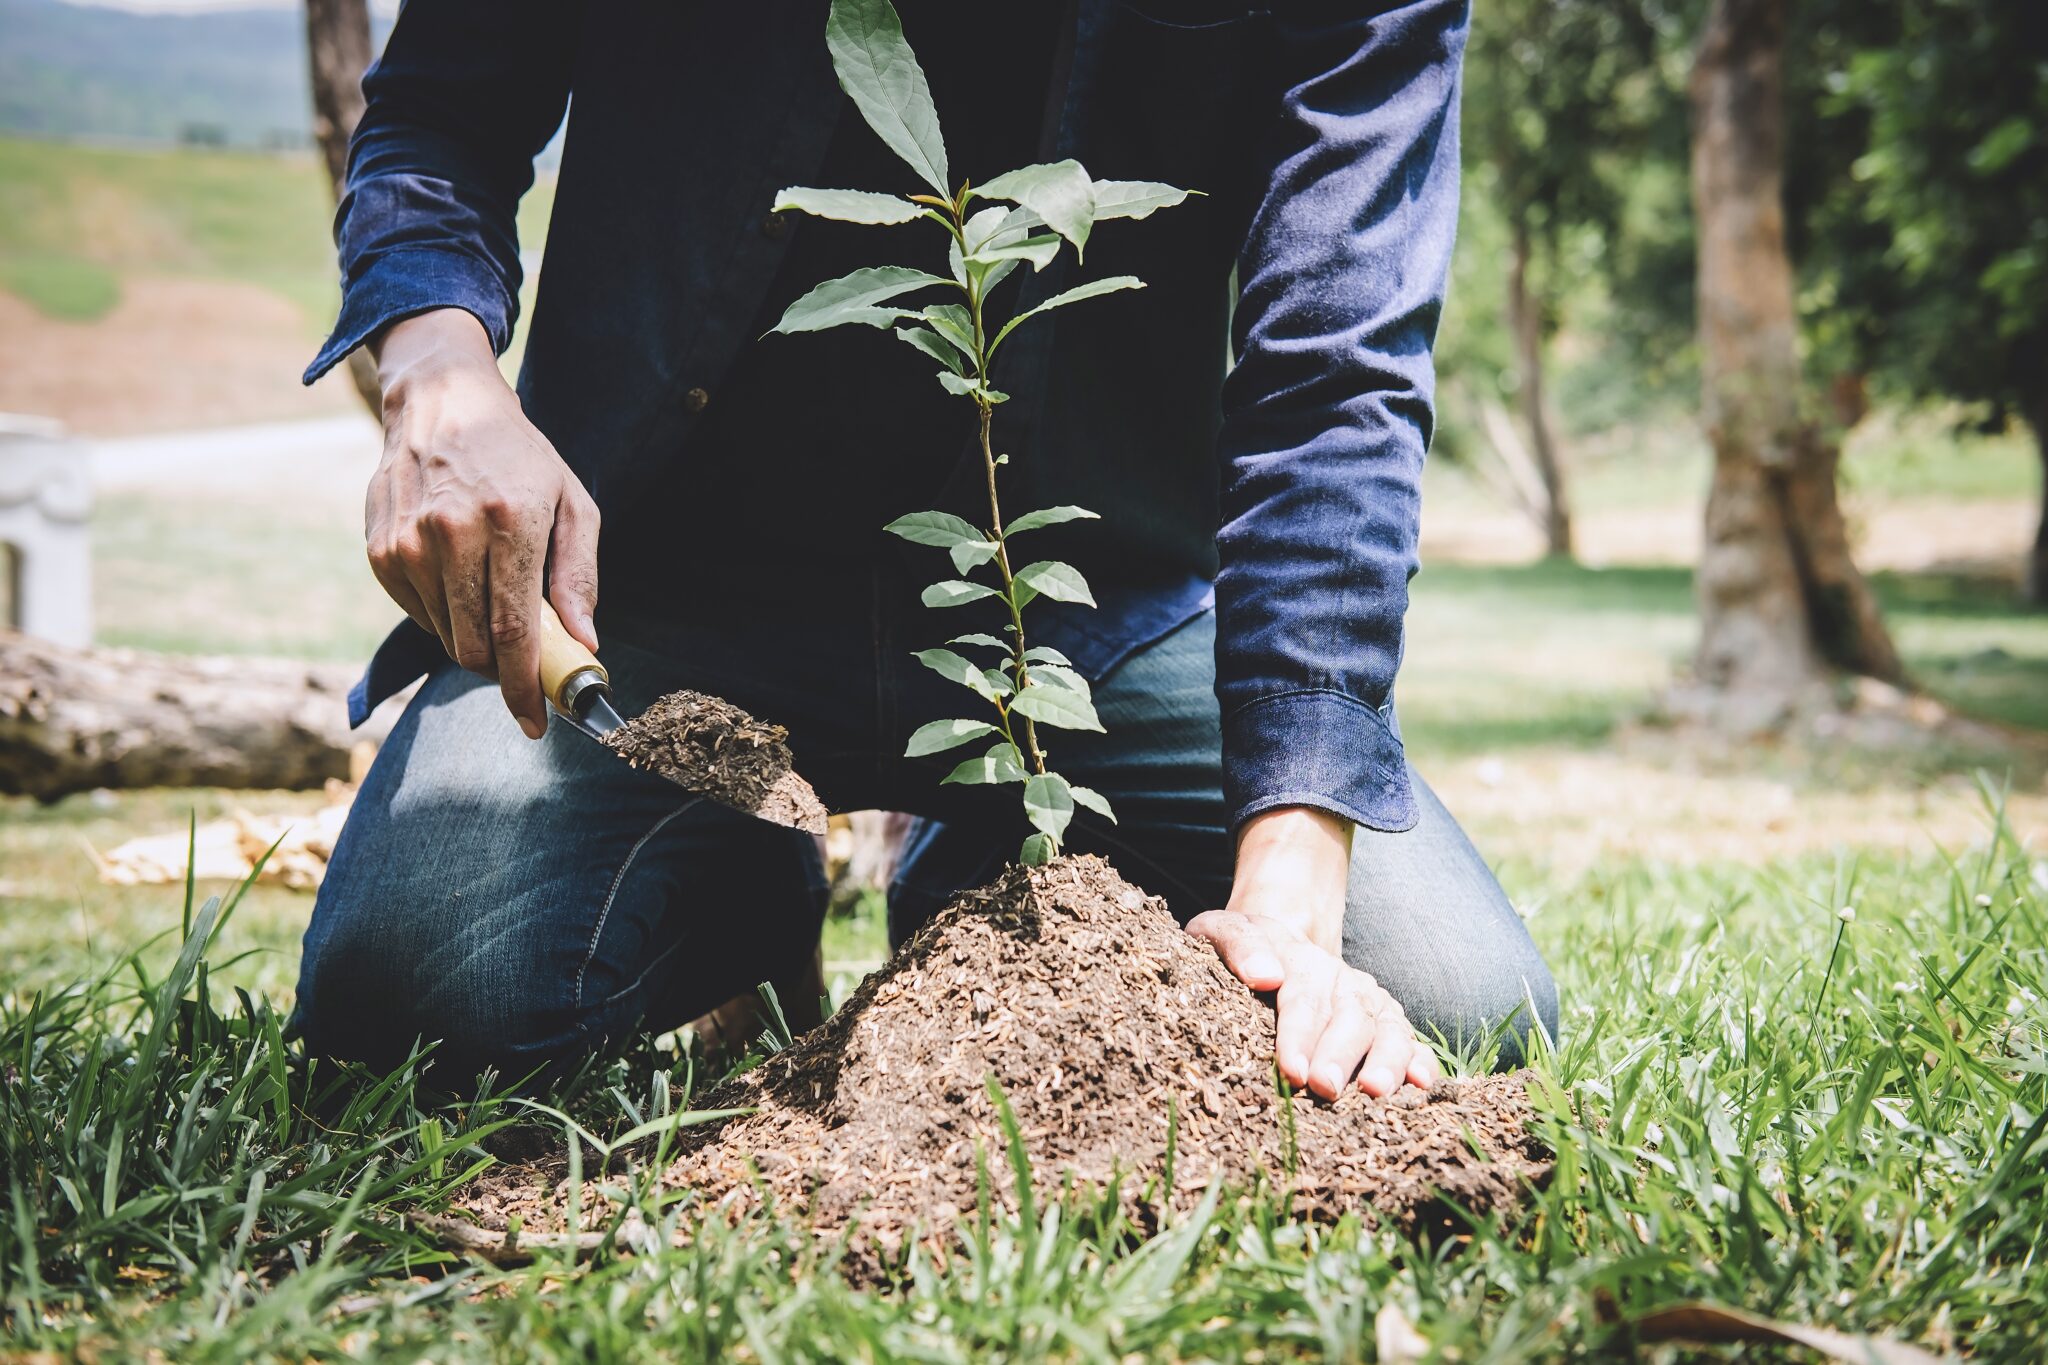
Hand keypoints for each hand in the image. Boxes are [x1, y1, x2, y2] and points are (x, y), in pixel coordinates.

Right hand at [364, 309, 600, 738]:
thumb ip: (579, 576)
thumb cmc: (519, 456)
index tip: (536, 723)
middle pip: (474, 646)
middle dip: (503, 672)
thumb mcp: (572, 503)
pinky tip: (461, 577)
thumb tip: (584, 642)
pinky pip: (420, 614)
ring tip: (495, 598)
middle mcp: (450, 534)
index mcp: (508, 522)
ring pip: (446, 636)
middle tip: (526, 665)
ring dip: (477, 640)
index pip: (513, 631)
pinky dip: (446, 616)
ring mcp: (408, 544)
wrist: (441, 402)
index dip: (524, 688)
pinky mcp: (381, 552)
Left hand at [1188, 807, 1440, 1100]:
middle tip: (1325, 1090)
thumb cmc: (1240, 951)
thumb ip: (1238, 945)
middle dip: (1339, 1055)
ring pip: (1386, 1029)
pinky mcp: (1385, 1022)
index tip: (1291, 1069)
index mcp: (1301, 961)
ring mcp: (1368, 1002)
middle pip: (1349, 1018)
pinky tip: (1423, 1084)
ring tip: (1375, 1091)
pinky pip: (1409, 1041)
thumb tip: (1265, 975)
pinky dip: (1421, 1061)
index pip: (1303, 997)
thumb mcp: (1220, 933)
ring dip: (1386, 1061)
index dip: (1299, 1034)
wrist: (1277, 944)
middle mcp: (1341, 981)